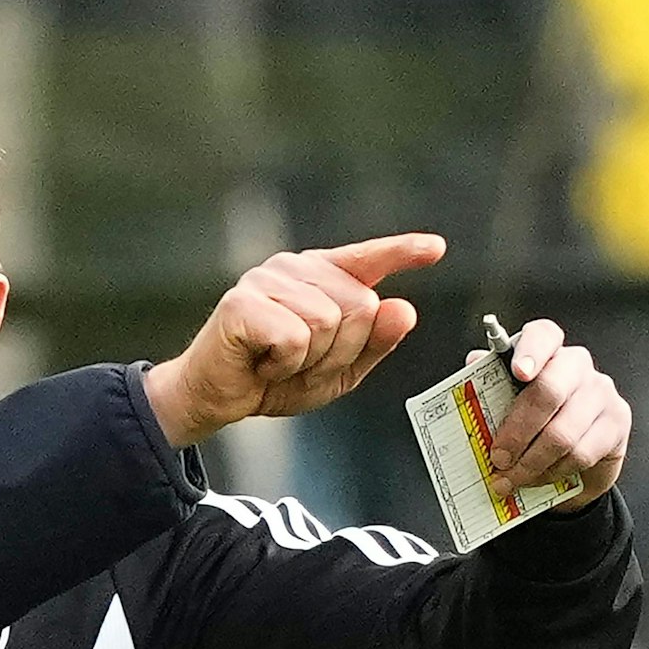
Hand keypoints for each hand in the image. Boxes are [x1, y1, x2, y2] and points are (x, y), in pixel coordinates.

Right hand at [145, 233, 447, 444]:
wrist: (213, 399)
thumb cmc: (269, 380)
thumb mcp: (335, 371)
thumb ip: (373, 343)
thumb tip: (404, 310)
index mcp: (318, 278)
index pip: (367, 260)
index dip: (401, 252)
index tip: (435, 249)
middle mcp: (294, 268)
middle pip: (361, 306)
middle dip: (340, 352)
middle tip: (299, 364)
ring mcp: (266, 280)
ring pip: (330, 323)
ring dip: (310, 361)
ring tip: (278, 364)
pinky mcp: (243, 303)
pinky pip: (295, 338)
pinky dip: (284, 364)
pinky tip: (261, 364)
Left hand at [477, 320, 630, 511]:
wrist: (569, 456)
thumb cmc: (531, 423)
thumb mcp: (506, 404)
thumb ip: (489, 388)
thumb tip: (472, 366)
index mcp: (546, 353)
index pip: (543, 335)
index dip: (531, 350)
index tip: (518, 372)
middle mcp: (576, 366)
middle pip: (550, 391)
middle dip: (517, 431)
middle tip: (496, 457)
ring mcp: (601, 393)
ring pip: (563, 432)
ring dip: (530, 463)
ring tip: (508, 479)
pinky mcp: (617, 423)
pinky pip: (581, 453)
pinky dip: (552, 472)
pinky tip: (536, 479)